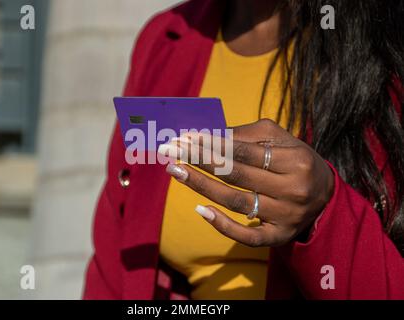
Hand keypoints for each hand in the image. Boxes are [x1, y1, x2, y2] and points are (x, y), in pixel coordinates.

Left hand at [161, 119, 334, 246]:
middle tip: (172, 150)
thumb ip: (247, 135)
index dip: (212, 143)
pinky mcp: (278, 237)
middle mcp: (293, 190)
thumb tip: (208, 135)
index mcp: (295, 161)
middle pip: (237, 175)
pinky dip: (222, 225)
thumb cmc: (295, 160)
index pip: (245, 151)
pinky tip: (200, 209)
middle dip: (200, 160)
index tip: (185, 137)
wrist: (324, 195)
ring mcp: (285, 216)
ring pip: (236, 202)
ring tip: (175, 171)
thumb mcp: (280, 139)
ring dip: (201, 186)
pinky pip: (247, 236)